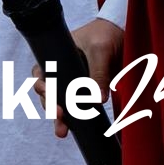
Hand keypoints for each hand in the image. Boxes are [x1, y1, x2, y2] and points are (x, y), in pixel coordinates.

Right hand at [43, 17, 123, 138]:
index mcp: (58, 56)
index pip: (41, 73)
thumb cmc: (105, 34)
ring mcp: (75, 83)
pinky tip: (78, 130)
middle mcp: (63, 71)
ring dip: (61, 118)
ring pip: (62, 103)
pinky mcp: (88, 92)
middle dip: (50, 107)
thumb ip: (99, 73)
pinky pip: (79, 108)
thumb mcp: (101, 50)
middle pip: (49, 92)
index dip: (41, 86)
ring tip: (63, 132)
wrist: (122, 33)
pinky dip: (77, 119)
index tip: (47, 94)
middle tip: (59, 115)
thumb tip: (98, 100)